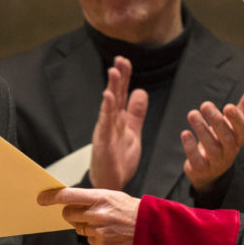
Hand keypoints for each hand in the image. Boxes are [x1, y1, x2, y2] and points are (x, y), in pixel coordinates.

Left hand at [38, 187, 139, 244]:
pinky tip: (110, 233)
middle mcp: (98, 214)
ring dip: (86, 226)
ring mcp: (99, 231)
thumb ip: (92, 199)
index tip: (42, 198)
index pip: (68, 195)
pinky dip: (96, 238)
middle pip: (68, 214)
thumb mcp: (114, 197)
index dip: (52, 197)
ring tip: (105, 223)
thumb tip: (71, 202)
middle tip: (81, 212)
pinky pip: (90, 240)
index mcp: (101, 197)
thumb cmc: (133, 211)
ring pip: (79, 228)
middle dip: (70, 213)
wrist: (153, 228)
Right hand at [90, 55, 147, 189]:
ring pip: (108, 107)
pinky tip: (107, 98)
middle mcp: (110, 123)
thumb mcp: (133, 132)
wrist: (111, 184)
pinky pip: (105, 125)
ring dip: (111, 88)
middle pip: (114, 96)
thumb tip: (141, 91)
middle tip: (120, 60)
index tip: (125, 61)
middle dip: (117, 78)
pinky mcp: (103, 144)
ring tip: (114, 72)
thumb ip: (136, 113)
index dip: (123, 78)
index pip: (121, 95)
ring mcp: (105, 132)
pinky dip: (106, 111)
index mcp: (118, 119)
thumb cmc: (118, 159)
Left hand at [181, 85, 243, 192]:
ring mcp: (215, 162)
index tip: (228, 107)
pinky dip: (190, 147)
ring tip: (193, 114)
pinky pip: (197, 160)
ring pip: (211, 147)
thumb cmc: (221, 141)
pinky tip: (185, 133)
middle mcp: (229, 151)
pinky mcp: (201, 169)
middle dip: (216, 121)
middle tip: (205, 105)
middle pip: (227, 138)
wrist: (208, 170)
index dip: (237, 119)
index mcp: (238, 138)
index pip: (243, 130)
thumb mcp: (232, 125)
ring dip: (201, 129)